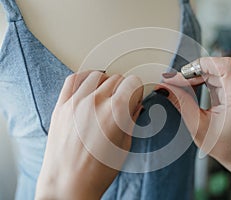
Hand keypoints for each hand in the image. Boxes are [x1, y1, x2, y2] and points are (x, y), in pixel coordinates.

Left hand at [35, 71, 142, 198]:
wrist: (68, 184)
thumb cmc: (96, 172)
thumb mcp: (124, 146)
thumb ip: (132, 120)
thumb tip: (136, 105)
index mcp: (116, 113)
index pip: (133, 83)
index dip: (137, 89)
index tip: (135, 96)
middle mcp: (96, 103)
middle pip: (116, 79)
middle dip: (124, 88)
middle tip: (122, 101)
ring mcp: (76, 103)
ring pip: (96, 76)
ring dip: (105, 82)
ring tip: (106, 94)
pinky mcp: (61, 106)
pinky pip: (73, 80)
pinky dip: (84, 78)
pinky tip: (89, 86)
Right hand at [161, 57, 230, 199]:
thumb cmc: (222, 144)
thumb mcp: (197, 125)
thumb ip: (181, 102)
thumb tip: (164, 87)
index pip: (225, 66)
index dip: (202, 64)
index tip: (183, 74)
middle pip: (216, 66)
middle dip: (193, 71)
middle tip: (174, 82)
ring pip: (212, 69)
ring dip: (194, 75)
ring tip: (179, 85)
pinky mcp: (229, 89)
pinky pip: (212, 76)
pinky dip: (198, 79)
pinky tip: (188, 87)